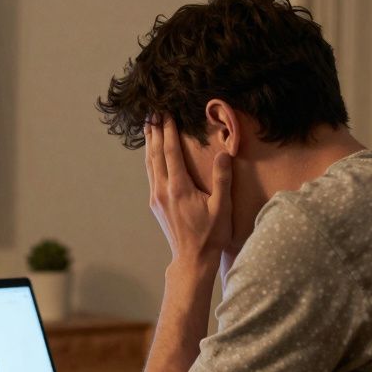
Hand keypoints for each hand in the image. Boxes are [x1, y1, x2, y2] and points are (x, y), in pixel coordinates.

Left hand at [145, 116, 232, 268]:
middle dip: (154, 131)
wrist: (192, 259)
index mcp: (179, 188)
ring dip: (149, 143)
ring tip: (148, 126)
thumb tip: (223, 154)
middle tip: (152, 112)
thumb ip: (222, 180)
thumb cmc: (211, 235)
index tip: (167, 113)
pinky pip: (151, 174)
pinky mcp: (156, 204)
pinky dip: (150, 159)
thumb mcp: (222, 208)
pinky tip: (151, 154)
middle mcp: (163, 190)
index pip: (170, 152)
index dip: (168, 131)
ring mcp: (157, 197)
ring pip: (150, 164)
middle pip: (155, 154)